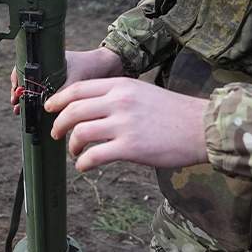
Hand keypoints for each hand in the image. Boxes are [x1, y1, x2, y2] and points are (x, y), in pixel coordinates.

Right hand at [10, 48, 123, 114]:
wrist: (110, 66)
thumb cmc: (92, 66)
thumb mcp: (75, 80)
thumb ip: (63, 92)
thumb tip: (47, 106)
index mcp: (47, 60)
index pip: (22, 68)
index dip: (16, 81)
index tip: (16, 93)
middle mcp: (47, 68)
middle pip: (25, 81)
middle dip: (19, 93)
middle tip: (17, 105)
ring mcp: (53, 77)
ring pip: (34, 89)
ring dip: (27, 99)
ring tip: (22, 110)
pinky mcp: (61, 86)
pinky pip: (44, 94)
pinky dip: (38, 102)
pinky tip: (37, 113)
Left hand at [43, 78, 209, 171]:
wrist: (202, 127)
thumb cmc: (174, 112)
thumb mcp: (142, 92)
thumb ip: (117, 97)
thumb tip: (91, 108)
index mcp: (120, 85)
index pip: (78, 89)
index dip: (58, 100)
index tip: (50, 109)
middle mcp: (119, 101)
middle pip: (73, 110)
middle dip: (58, 124)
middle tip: (55, 134)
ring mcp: (124, 124)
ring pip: (80, 133)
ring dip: (71, 145)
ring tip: (74, 152)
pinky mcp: (130, 148)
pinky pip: (94, 156)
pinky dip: (83, 163)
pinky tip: (84, 166)